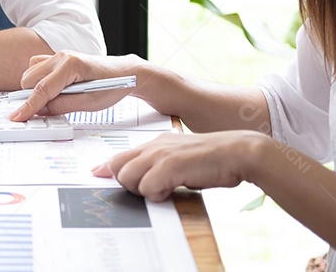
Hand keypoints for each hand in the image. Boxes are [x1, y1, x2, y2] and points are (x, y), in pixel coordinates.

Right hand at [9, 51, 142, 120]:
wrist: (124, 73)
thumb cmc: (111, 86)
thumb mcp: (88, 104)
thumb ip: (61, 106)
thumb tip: (41, 111)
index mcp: (71, 65)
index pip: (42, 89)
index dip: (28, 106)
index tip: (17, 117)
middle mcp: (61, 56)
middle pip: (30, 79)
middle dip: (32, 97)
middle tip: (46, 110)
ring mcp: (58, 55)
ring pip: (30, 73)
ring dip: (35, 89)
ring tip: (54, 98)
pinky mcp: (57, 58)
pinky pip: (36, 68)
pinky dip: (38, 80)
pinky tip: (52, 88)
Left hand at [92, 131, 263, 200]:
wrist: (239, 152)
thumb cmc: (213, 159)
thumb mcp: (181, 157)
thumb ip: (160, 163)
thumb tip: (144, 179)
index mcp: (156, 142)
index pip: (119, 155)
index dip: (106, 168)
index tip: (96, 173)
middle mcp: (154, 145)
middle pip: (117, 167)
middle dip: (126, 182)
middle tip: (150, 188)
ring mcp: (160, 154)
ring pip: (127, 178)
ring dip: (142, 190)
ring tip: (163, 189)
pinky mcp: (170, 165)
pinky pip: (147, 188)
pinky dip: (157, 194)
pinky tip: (172, 190)